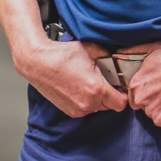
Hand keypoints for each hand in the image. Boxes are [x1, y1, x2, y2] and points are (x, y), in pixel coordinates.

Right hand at [12, 35, 127, 117]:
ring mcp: (78, 109)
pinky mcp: (69, 111)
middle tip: (104, 81)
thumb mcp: (91, 49)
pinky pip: (86, 109)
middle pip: (110, 106)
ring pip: (98, 108)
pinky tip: (79, 87)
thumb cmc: (62, 55)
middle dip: (110, 95)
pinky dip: (86, 101)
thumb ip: (109, 56)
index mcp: (97, 89)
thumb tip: (119, 60)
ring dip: (98, 99)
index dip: (123, 94)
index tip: (119, 86)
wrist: (38, 62)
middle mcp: (88, 103)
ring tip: (89, 83)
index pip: (122, 103)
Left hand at [119, 40, 160, 126]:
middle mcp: (140, 99)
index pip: (133, 95)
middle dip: (152, 101)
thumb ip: (134, 51)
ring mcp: (151, 111)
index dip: (144, 93)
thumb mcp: (153, 49)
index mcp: (135, 84)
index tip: (155, 89)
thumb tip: (118, 53)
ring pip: (154, 114)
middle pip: (142, 106)